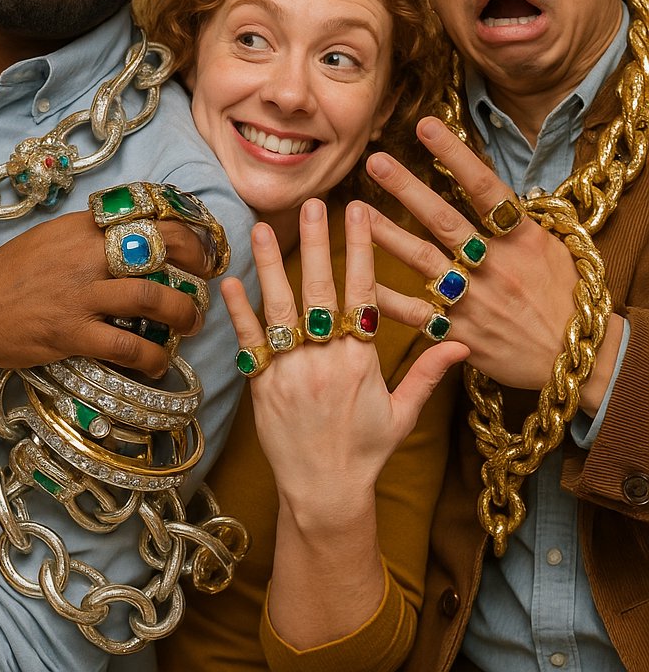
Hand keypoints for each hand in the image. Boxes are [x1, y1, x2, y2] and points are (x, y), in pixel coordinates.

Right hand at [0, 208, 214, 383]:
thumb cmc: (10, 276)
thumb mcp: (50, 240)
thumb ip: (89, 236)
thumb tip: (133, 235)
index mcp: (82, 227)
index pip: (148, 217)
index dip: (186, 232)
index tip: (202, 249)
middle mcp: (85, 254)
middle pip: (160, 250)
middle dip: (195, 268)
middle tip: (206, 286)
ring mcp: (79, 295)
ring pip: (151, 298)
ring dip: (183, 313)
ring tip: (191, 323)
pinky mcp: (70, 334)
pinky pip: (126, 346)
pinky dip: (152, 357)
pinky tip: (159, 363)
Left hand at [222, 199, 466, 523]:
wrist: (324, 491)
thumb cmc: (365, 451)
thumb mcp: (403, 413)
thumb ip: (428, 374)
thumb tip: (464, 344)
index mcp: (362, 359)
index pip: (362, 291)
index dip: (360, 249)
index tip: (358, 213)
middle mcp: (326, 358)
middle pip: (321, 288)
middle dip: (318, 241)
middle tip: (314, 203)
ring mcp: (291, 369)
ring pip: (281, 306)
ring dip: (272, 264)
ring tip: (263, 227)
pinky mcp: (263, 383)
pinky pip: (250, 340)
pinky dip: (239, 310)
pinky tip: (230, 280)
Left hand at [365, 116, 612, 402]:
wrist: (572, 358)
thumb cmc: (562, 296)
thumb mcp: (551, 249)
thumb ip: (516, 221)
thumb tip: (487, 189)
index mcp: (522, 239)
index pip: (484, 188)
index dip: (455, 155)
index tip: (426, 126)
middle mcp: (495, 264)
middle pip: (444, 220)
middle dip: (407, 189)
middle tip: (375, 160)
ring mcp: (473, 298)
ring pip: (422, 259)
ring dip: (387, 233)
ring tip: (356, 210)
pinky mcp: (457, 331)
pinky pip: (413, 311)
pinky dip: (384, 297)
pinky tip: (357, 278)